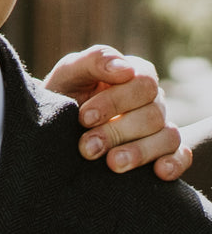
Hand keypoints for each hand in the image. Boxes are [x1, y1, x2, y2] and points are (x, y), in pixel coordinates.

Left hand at [43, 45, 192, 179]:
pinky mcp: (160, 154)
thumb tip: (125, 70)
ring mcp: (158, 128)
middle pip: (153, 114)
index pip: (143, 83)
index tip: (84, 118)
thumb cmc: (64, 94)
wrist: (52, 128)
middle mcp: (152, 101)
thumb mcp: (70, 72)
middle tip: (87, 147)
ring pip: (167, 137)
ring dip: (140, 152)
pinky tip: (159, 172)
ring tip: (112, 164)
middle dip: (117, 132)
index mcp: (135, 75)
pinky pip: (180, 157)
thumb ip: (95, 61)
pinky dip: (174, 164)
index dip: (115, 102)